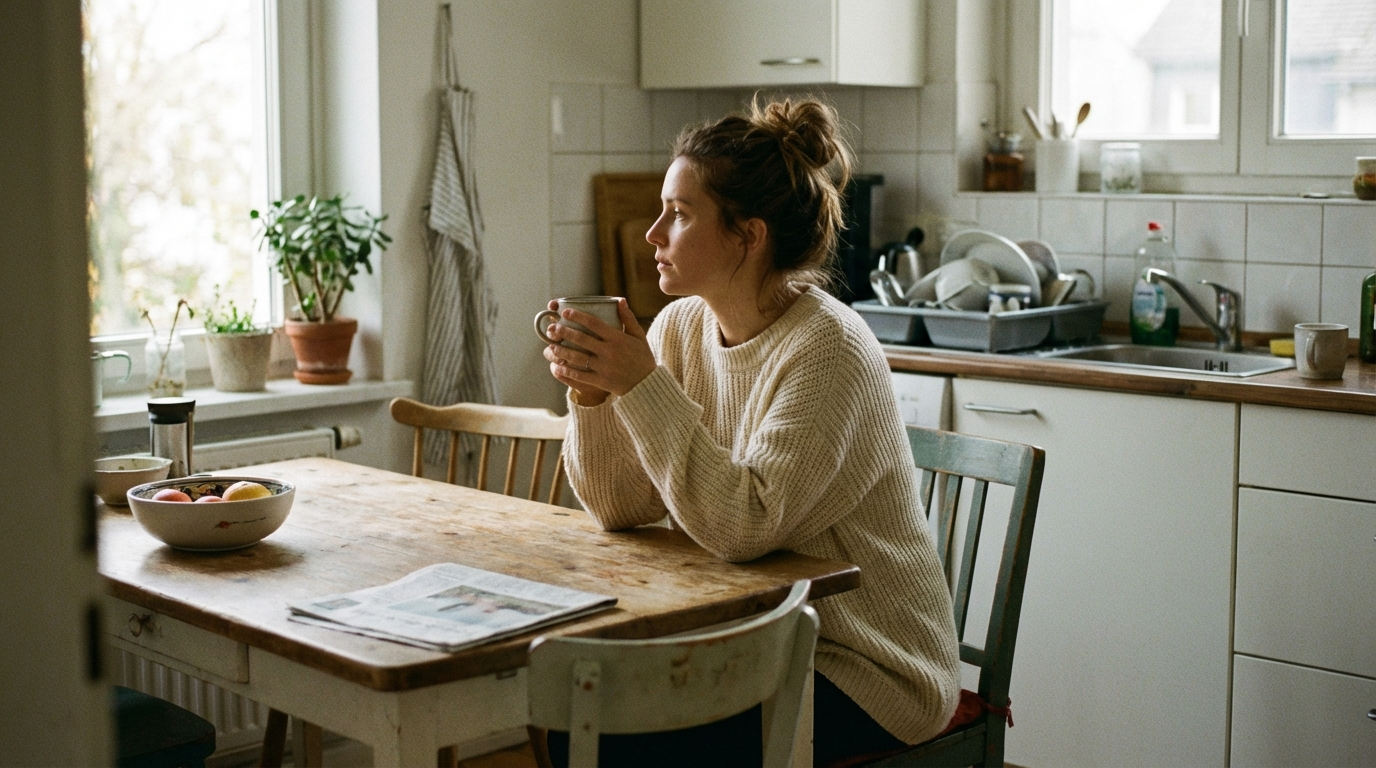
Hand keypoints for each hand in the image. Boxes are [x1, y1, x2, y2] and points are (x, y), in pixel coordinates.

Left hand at [542, 299, 656, 400]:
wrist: (647, 384)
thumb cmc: (643, 358)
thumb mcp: (639, 336)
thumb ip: (628, 318)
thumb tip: (620, 300)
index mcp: (617, 338)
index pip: (594, 323)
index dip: (578, 316)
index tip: (565, 312)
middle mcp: (609, 352)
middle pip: (582, 339)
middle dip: (564, 332)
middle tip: (553, 328)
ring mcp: (604, 367)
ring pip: (578, 357)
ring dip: (562, 351)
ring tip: (551, 346)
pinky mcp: (601, 381)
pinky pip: (580, 376)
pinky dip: (567, 371)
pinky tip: (558, 367)